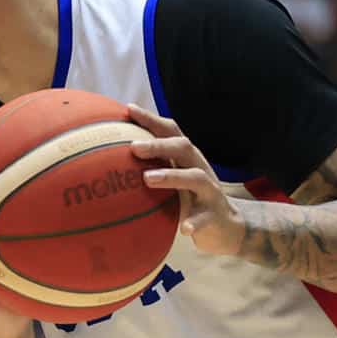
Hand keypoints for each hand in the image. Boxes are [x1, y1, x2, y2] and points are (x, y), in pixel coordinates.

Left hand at [126, 110, 246, 255]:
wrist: (226, 227)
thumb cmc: (191, 199)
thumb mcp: (174, 179)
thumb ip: (151, 167)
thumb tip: (110, 158)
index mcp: (187, 158)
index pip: (171, 132)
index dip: (151, 119)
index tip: (128, 110)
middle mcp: (199, 169)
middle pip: (183, 148)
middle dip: (159, 145)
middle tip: (133, 147)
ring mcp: (208, 191)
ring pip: (195, 178)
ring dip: (172, 176)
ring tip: (148, 179)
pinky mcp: (213, 216)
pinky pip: (203, 219)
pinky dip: (194, 222)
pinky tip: (183, 227)